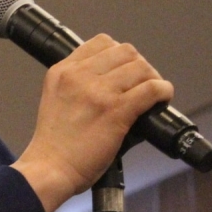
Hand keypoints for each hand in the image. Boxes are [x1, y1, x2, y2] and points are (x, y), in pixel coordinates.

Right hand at [12, 34, 173, 211]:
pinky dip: (163, 91)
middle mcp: (79, 75)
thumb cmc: (54, 144)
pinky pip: (151, 89)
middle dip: (140, 65)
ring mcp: (98, 92)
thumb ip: (80, 85)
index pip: (101, 42)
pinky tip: (163, 99)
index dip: (121, 54)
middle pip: (126, 51)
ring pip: (141, 68)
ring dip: (153, 78)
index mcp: (63, 71)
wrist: (49, 169)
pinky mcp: (115, 111)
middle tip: (143, 82)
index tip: (126, 69)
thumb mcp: (57, 98)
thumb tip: (115, 82)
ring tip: (154, 93)